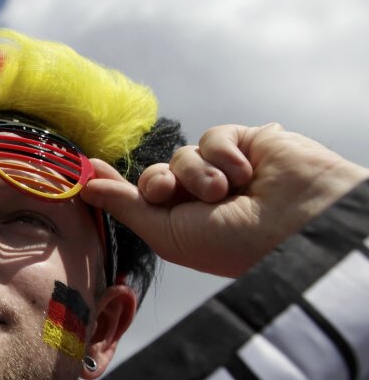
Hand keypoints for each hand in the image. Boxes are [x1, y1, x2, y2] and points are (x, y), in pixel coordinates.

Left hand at [82, 123, 368, 277]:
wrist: (294, 224)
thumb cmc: (231, 243)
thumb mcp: (167, 233)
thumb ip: (126, 206)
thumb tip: (85, 186)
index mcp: (182, 224)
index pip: (140, 198)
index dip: (112, 183)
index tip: (86, 168)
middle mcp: (201, 198)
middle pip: (155, 173)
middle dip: (156, 181)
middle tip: (169, 192)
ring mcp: (224, 170)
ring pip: (182, 153)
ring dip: (196, 173)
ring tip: (223, 193)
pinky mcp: (247, 144)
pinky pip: (213, 136)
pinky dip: (223, 154)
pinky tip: (245, 173)